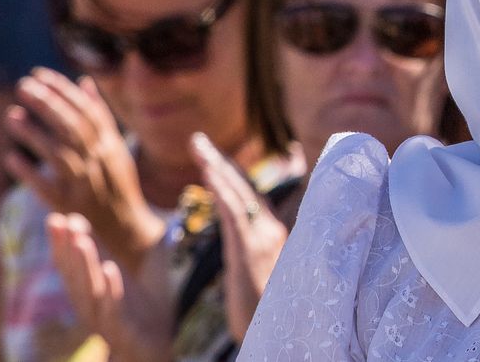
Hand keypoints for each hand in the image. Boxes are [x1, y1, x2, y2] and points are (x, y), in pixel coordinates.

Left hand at [4, 68, 164, 270]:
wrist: (127, 226)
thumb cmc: (117, 182)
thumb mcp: (114, 145)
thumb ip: (99, 114)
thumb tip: (83, 81)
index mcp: (110, 144)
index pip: (86, 110)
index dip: (63, 90)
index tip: (39, 74)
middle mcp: (99, 161)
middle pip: (72, 127)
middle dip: (48, 104)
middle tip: (23, 86)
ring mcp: (85, 183)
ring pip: (59, 154)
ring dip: (34, 134)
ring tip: (11, 116)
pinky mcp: (70, 205)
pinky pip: (47, 188)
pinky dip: (29, 173)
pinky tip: (11, 159)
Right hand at [47, 212, 172, 361]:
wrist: (157, 347)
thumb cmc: (140, 308)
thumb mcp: (124, 273)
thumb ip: (109, 249)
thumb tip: (87, 219)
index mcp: (91, 292)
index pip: (71, 266)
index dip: (62, 244)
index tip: (55, 218)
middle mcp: (92, 306)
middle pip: (76, 276)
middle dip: (69, 249)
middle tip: (64, 222)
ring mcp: (106, 320)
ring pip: (92, 291)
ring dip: (86, 265)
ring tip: (82, 240)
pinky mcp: (124, 332)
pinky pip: (115, 310)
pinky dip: (112, 289)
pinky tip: (110, 268)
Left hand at [190, 132, 288, 342]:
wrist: (282, 337)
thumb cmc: (270, 315)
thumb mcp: (261, 277)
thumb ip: (253, 254)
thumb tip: (242, 244)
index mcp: (272, 235)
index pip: (250, 196)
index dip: (230, 175)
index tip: (211, 158)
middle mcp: (270, 230)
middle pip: (243, 187)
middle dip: (219, 162)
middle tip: (197, 141)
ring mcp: (261, 238)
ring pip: (237, 193)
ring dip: (216, 167)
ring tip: (197, 147)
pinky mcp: (249, 250)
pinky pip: (233, 212)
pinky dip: (221, 190)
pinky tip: (207, 174)